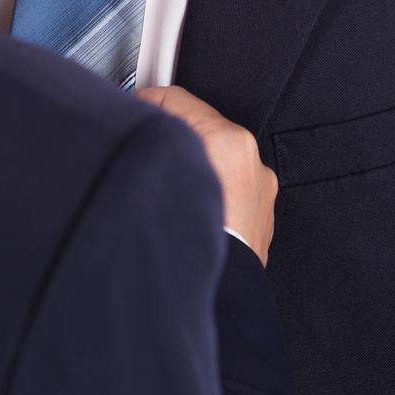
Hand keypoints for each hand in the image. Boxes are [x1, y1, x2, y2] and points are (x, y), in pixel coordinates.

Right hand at [136, 85, 277, 265]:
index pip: (178, 99)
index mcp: (230, 142)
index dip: (148, 101)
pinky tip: (189, 210)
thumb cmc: (196, 242)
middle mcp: (252, 161)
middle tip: (147, 148)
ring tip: (168, 186)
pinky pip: (229, 188)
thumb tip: (138, 124)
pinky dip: (210, 190)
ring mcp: (260, 190)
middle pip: (199, 128)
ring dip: (192, 164)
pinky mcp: (261, 215)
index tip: (133, 106)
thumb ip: (153, 141)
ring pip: (215, 159)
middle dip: (172, 136)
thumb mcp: (161, 175)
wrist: (222, 295)